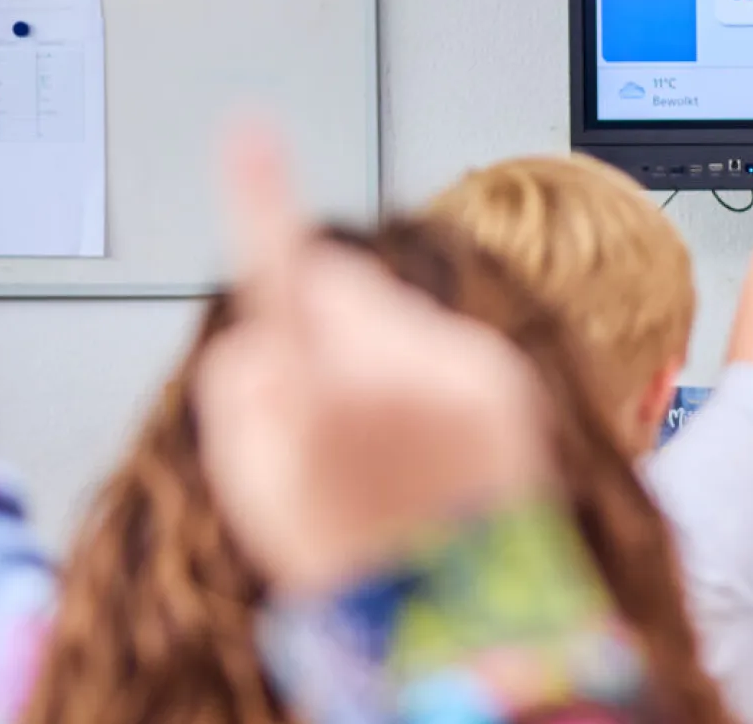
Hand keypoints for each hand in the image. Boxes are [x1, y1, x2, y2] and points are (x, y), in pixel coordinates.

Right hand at [194, 124, 553, 596]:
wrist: (463, 619)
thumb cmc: (347, 561)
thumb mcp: (250, 480)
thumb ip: (243, 385)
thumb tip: (263, 332)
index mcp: (323, 397)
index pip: (280, 273)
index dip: (256, 199)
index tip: (249, 131)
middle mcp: (403, 372)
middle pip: (343, 281)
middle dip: (323, 315)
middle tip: (319, 403)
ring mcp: (465, 371)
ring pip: (399, 314)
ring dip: (383, 353)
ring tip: (388, 446)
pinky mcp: (508, 380)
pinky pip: (448, 346)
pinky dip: (433, 378)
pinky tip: (433, 446)